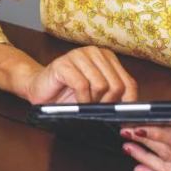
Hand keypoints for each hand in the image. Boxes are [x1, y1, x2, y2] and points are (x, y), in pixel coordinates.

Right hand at [16, 45, 137, 103]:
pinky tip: (76, 101)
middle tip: (94, 107)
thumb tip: (132, 114)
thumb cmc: (68, 93)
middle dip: (107, 103)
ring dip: (92, 102)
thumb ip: (114, 98)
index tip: (120, 117)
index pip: (129, 84)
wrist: (39, 88)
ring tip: (83, 102)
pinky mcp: (64, 63)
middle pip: (117, 86)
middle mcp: (95, 52)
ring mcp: (78, 55)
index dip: (127, 104)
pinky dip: (81, 99)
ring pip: (101, 86)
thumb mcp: (98, 95)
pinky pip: (82, 86)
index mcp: (107, 57)